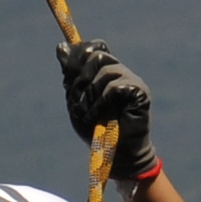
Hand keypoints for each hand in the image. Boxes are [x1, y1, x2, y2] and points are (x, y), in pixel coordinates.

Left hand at [57, 41, 157, 183]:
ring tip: (87, 114)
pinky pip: (115, 87)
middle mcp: (121, 72)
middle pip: (98, 56)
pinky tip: (98, 116)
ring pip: (106, 71)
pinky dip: (101, 102)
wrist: (115, 154)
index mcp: (107, 71)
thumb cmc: (95, 128)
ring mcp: (132, 81)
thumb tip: (60, 47)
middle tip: (77, 100)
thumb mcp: (76, 99)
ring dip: (90, 95)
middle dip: (81, 78)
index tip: (68, 75)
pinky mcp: (140, 93)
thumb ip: (70, 75)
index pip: (95, 47)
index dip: (79, 55)